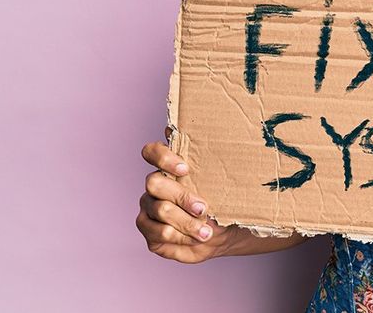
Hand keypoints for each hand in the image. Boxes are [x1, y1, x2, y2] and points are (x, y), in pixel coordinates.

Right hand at [136, 126, 233, 262]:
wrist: (223, 232)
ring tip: (206, 231)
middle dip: (181, 196)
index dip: (163, 158)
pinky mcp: (149, 231)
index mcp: (168, 167)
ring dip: (186, 223)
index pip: (151, 152)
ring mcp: (148, 208)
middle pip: (154, 183)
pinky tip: (195, 239)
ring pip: (159, 210)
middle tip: (204, 208)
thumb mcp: (220, 180)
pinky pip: (159, 234)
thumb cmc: (220, 201)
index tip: (185, 169)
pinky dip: (181, 238)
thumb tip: (207, 134)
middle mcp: (154, 185)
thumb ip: (208, 157)